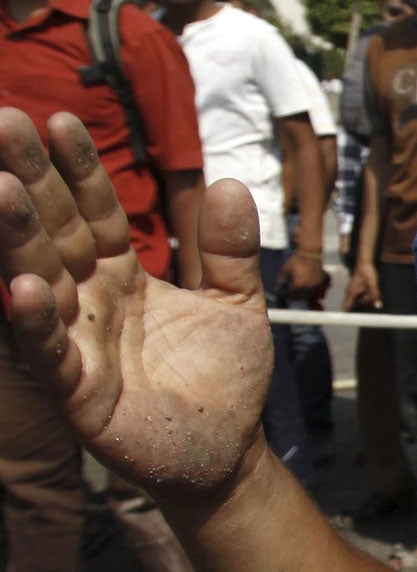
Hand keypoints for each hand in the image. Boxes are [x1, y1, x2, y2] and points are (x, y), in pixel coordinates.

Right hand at [0, 109, 271, 502]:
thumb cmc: (224, 378)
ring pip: (40, 279)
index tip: (60, 120)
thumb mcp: (238, 302)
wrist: (227, 451)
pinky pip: (50, 351)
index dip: (79, 169)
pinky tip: (24, 286)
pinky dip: (35, 320)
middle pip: (56, 230)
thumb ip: (231, 249)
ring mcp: (78, 341)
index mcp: (124, 274)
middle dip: (30, 180)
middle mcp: (90, 300)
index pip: (95, 211)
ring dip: (18, 237)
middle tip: (4, 123)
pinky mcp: (78, 390)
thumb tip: (229, 183)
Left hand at [278, 250, 329, 301]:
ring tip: (306, 294)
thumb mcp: (285, 269)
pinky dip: (321, 291)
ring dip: (310, 296)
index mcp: (299, 285)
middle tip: (295, 295)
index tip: (287, 295)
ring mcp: (318, 284)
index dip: (289, 296)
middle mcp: (309, 287)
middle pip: (304, 297)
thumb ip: (281, 279)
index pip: (293, 295)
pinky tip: (317, 289)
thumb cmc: (297, 260)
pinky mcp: (324, 280)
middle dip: (299, 297)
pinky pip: (323, 290)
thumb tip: (278, 287)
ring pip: (315, 296)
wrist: (310, 252)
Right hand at [344, 260, 381, 311]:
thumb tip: (378, 306)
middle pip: (354, 304)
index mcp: (351, 293)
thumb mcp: (372, 285)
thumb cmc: (367, 273)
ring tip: (372, 291)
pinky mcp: (357, 286)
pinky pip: (361, 294)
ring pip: (359, 299)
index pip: (346, 307)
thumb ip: (374, 296)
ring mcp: (353, 289)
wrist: (365, 262)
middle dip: (362, 305)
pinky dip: (366, 294)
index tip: (351, 320)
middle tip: (369, 300)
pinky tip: (372, 290)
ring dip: (366, 299)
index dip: (347, 314)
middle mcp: (350, 292)